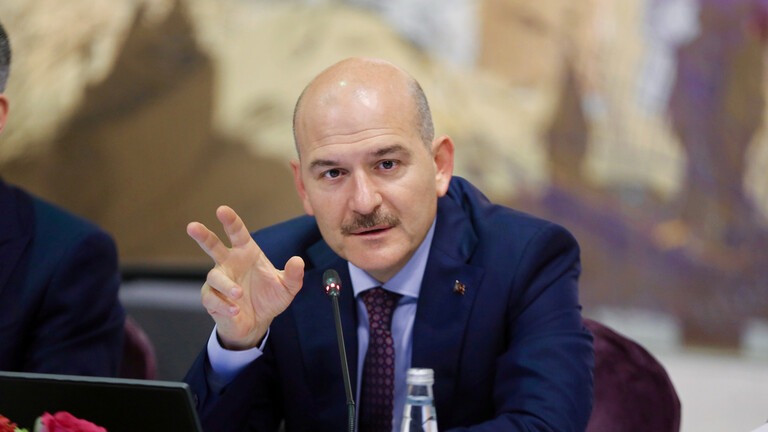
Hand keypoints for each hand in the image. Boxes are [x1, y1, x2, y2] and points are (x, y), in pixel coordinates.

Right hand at [187, 205, 304, 349]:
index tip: (222, 210)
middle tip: (192, 226)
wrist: (257, 323)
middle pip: (212, 246)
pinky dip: (223, 304)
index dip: (230, 221)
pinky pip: (212, 298)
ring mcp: (219, 280)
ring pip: (215, 277)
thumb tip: (298, 261)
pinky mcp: (211, 298)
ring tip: (239, 294)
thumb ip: (293, 275)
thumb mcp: (286, 288)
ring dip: (227, 285)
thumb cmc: (269, 298)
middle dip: (203, 236)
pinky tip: (235, 310)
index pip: (237, 233)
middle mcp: (229, 263)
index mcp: (246, 253)